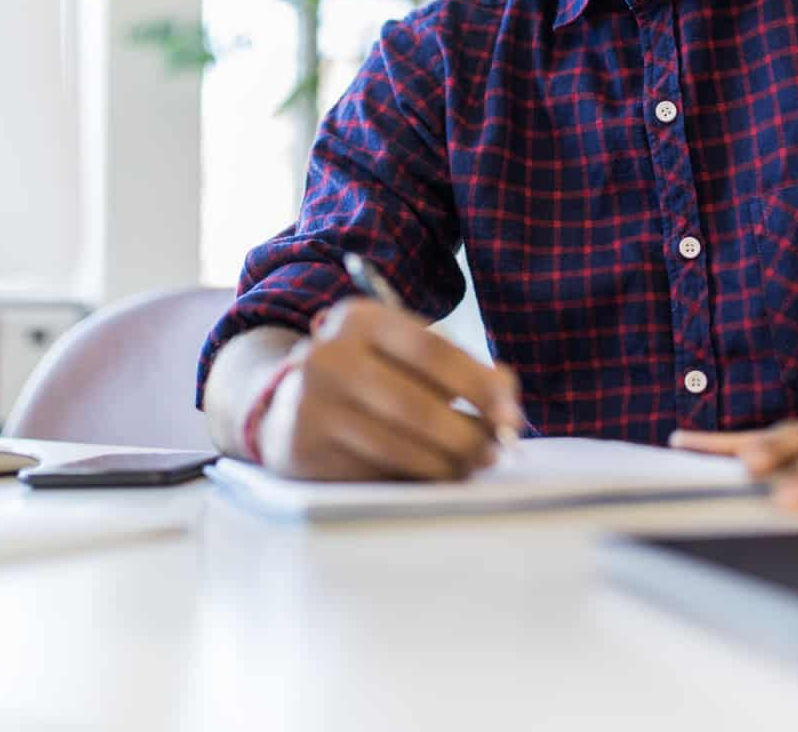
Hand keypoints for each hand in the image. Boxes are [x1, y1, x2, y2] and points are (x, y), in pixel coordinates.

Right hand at [257, 297, 523, 481]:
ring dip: (446, 463)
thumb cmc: (366, 374)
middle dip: (468, 434)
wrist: (284, 402)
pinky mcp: (304, 449)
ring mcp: (311, 404)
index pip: (432, 351)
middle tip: (495, 451)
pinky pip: (374, 472)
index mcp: (360, 318)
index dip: (479, 385)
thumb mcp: (401, 352)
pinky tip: (427, 474)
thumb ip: (455, 367)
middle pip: (417, 404)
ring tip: (469, 465)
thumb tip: (507, 400)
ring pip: (398, 445)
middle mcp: (329, 356)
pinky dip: (411, 478)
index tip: (512, 414)